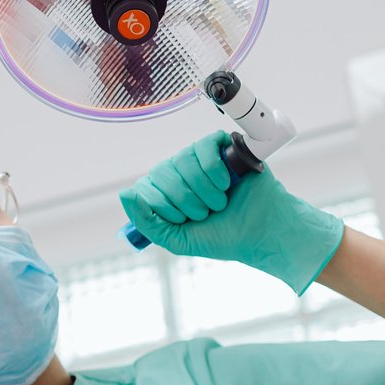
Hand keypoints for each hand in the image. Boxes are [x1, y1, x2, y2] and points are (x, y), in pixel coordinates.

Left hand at [119, 131, 344, 293]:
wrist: (260, 232)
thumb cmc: (222, 237)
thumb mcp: (177, 240)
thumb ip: (146, 222)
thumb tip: (124, 194)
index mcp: (166, 194)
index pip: (145, 187)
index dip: (163, 204)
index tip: (183, 220)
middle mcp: (181, 173)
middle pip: (163, 173)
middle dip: (185, 200)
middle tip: (206, 213)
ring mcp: (202, 159)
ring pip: (183, 159)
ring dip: (201, 188)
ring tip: (219, 203)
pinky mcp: (224, 148)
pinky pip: (204, 145)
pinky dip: (211, 168)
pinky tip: (224, 183)